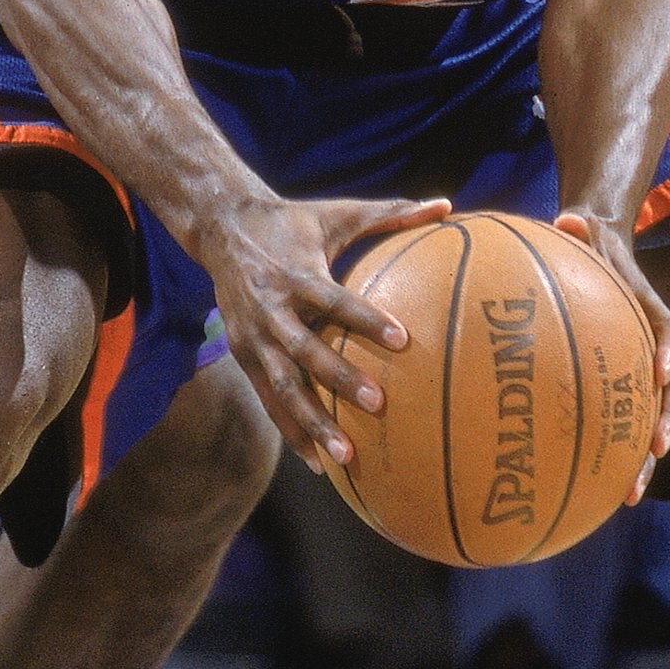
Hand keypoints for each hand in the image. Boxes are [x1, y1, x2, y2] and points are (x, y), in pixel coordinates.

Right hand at [204, 194, 450, 475]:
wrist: (221, 228)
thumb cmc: (293, 222)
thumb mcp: (338, 212)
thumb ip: (391, 213)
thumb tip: (447, 204)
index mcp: (295, 273)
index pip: (333, 300)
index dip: (365, 319)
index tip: (403, 340)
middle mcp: (270, 309)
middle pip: (305, 351)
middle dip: (339, 380)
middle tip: (379, 403)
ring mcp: (252, 337)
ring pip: (282, 387)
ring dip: (312, 423)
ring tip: (345, 455)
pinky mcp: (242, 356)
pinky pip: (269, 401)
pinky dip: (291, 432)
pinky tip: (318, 464)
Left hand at [555, 208, 669, 496]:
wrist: (605, 249)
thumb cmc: (591, 242)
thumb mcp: (585, 229)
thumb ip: (579, 227)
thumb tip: (567, 218)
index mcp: (648, 308)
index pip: (668, 330)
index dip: (667, 349)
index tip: (660, 370)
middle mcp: (656, 344)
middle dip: (668, 419)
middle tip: (656, 448)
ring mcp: (645, 369)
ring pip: (659, 416)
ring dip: (648, 455)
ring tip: (629, 491)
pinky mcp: (627, 386)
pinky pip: (629, 423)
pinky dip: (619, 456)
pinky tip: (595, 492)